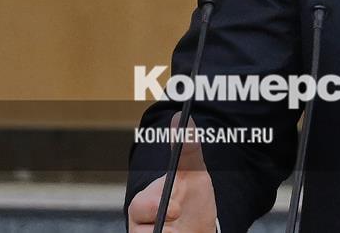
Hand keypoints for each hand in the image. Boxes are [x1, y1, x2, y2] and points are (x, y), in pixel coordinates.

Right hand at [128, 113, 217, 232]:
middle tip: (179, 214)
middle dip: (164, 226)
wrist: (200, 231)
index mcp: (143, 204)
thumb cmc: (193, 202)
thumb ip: (187, 148)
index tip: (175, 207)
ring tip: (181, 231)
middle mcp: (140, 225)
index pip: (139, 207)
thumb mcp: (193, 174)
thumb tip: (180, 117)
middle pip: (141, 230)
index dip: (153, 207)